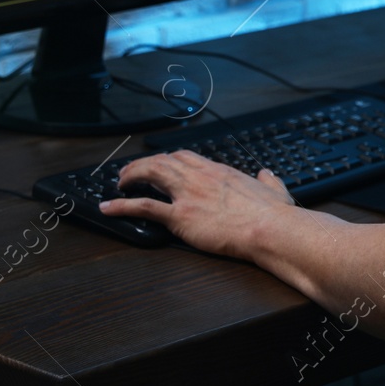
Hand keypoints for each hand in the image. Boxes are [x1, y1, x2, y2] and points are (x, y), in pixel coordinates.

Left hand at [99, 150, 296, 258]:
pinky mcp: (180, 217)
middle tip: (131, 173)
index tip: (161, 164)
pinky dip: (122, 206)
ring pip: (150, 175)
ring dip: (131, 176)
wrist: (270, 228)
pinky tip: (109, 207)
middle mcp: (200, 178)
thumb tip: (267, 176)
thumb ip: (269, 181)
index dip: (169, 159)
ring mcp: (188, 195)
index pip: (187, 157)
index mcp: (220, 171)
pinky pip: (143, 207)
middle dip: (143, 164)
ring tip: (119, 183)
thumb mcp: (274, 189)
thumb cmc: (274, 213)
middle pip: (163, 161)